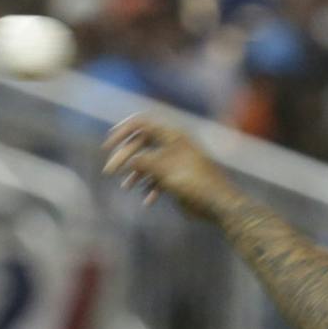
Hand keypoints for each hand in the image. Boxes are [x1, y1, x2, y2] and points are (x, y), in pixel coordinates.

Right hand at [104, 115, 235, 220]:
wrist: (219, 205)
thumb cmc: (194, 183)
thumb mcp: (163, 168)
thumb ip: (141, 161)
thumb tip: (126, 160)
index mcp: (172, 135)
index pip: (141, 123)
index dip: (122, 131)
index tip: (108, 146)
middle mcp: (173, 145)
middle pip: (141, 144)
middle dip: (125, 157)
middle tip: (110, 171)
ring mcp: (176, 162)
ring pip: (148, 162)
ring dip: (135, 174)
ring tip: (126, 187)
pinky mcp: (179, 179)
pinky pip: (158, 179)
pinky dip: (150, 188)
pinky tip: (147, 201)